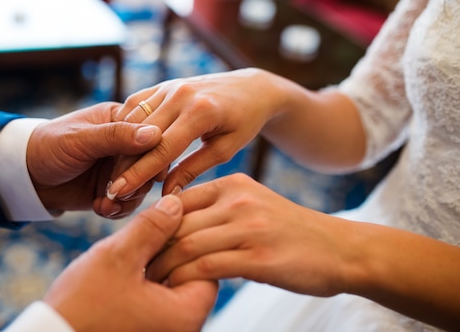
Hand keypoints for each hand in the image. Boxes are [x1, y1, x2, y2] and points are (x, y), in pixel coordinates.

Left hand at [26, 102, 161, 217]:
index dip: (148, 155)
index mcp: (121, 119)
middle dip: (136, 182)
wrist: (26, 176)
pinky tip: (101, 209)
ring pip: (142, 185)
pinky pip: (129, 202)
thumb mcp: (81, 139)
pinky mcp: (114, 189)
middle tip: (117, 193)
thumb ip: (116, 136)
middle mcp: (126, 143)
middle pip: (150, 163)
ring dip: (127, 199)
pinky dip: (118, 209)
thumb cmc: (49, 146)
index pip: (150, 134)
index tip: (141, 172)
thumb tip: (155, 134)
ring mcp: (121, 167)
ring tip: (106, 205)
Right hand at [44, 195, 218, 331]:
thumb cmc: (82, 307)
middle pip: (191, 274)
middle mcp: (181, 328)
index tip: (165, 224)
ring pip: (172, 284)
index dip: (188, 238)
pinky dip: (146, 280)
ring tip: (131, 252)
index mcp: (185, 314)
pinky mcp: (146, 329)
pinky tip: (124, 269)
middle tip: (145, 234)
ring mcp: (164, 330)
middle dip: (170, 250)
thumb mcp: (118, 257)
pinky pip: (157, 299)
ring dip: (155, 263)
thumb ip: (151, 228)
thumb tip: (176, 204)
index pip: (209, 265)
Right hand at [107, 68, 277, 197]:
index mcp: (200, 111)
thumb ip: (193, 170)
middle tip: (110, 190)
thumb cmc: (243, 123)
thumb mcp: (225, 150)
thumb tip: (167, 195)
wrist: (250, 88)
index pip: (161, 149)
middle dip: (124, 164)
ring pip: (133, 119)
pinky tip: (120, 148)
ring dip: (121, 147)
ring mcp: (169, 86)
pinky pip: (135, 105)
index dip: (138, 173)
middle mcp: (181, 94)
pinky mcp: (162, 84)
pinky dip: (126, 127)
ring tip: (115, 174)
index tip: (119, 192)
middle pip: (141, 135)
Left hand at [146, 173, 356, 297]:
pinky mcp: (258, 256)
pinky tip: (176, 292)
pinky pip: (206, 267)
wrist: (342, 250)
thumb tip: (176, 226)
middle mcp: (238, 200)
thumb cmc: (292, 232)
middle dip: (150, 247)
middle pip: (176, 222)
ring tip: (149, 283)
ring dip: (162, 267)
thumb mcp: (254, 205)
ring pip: (186, 245)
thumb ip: (219, 209)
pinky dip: (184, 280)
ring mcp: (248, 226)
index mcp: (233, 184)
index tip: (139, 245)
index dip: (153, 224)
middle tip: (134, 267)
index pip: (177, 199)